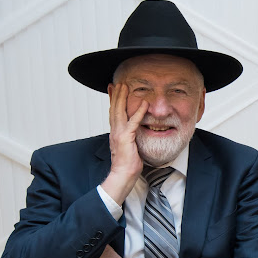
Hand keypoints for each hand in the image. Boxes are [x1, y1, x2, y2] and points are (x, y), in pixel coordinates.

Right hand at [101, 83, 146, 203]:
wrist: (122, 175)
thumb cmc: (127, 165)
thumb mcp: (129, 148)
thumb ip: (130, 138)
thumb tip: (134, 135)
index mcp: (115, 133)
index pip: (113, 113)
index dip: (113, 100)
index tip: (113, 89)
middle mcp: (115, 131)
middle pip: (113, 108)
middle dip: (115, 94)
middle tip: (118, 82)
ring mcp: (119, 134)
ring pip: (119, 111)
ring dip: (122, 97)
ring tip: (125, 85)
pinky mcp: (126, 138)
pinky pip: (134, 122)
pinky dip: (139, 111)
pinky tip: (144, 103)